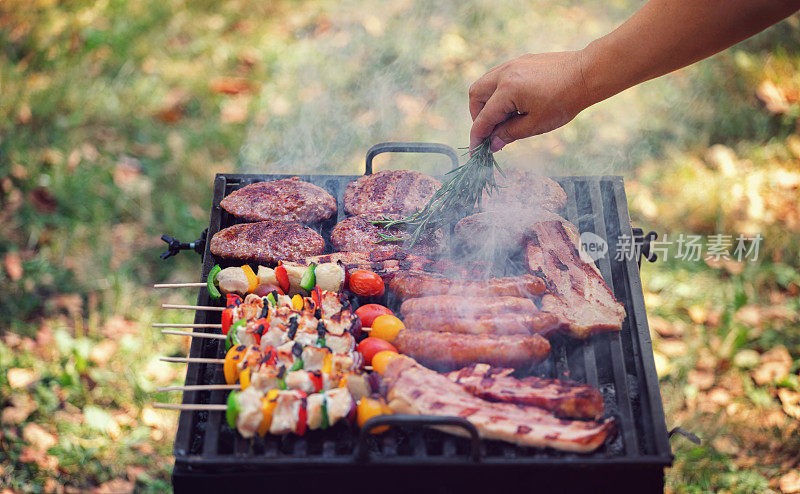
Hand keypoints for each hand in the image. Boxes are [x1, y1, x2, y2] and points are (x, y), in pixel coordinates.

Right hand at [469, 51, 591, 151]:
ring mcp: (512, 64)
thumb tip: (493, 144)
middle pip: (476, 94)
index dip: (478, 137)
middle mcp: (505, 73)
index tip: (476, 152)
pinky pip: (498, 75)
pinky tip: (513, 103)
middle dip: (478, 115)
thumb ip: (510, 134)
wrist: (586, 74)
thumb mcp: (536, 124)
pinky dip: (497, 91)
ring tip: (501, 118)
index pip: (484, 118)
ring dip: (486, 102)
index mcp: (507, 90)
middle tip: (490, 131)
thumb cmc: (564, 101)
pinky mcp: (521, 61)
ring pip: (485, 82)